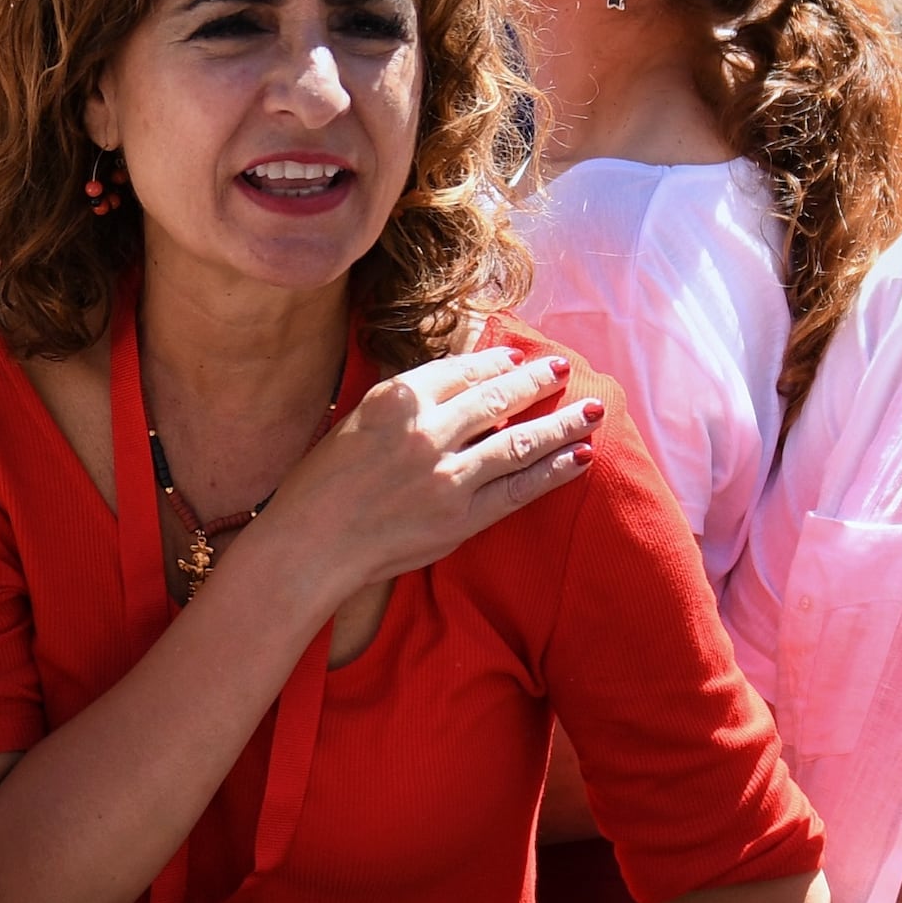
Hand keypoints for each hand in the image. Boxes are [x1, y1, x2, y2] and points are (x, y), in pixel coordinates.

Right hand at [238, 349, 599, 615]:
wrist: (309, 544)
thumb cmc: (321, 483)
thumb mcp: (356, 419)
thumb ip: (405, 398)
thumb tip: (458, 380)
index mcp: (397, 398)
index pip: (461, 371)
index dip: (496, 363)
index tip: (517, 358)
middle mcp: (426, 430)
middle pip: (498, 397)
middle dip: (538, 380)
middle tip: (564, 367)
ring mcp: (447, 475)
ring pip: (519, 440)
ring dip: (562, 423)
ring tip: (592, 410)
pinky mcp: (460, 517)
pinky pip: (519, 489)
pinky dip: (553, 471)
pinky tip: (580, 457)